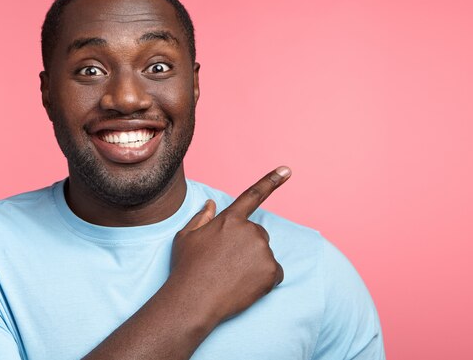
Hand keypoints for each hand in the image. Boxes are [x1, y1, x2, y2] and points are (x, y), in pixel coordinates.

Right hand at [169, 166, 290, 324]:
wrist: (193, 301)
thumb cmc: (186, 268)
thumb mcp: (185, 237)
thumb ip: (202, 218)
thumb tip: (211, 204)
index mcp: (230, 219)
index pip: (253, 195)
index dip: (271, 180)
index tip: (287, 170)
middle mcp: (250, 230)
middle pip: (257, 234)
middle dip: (246, 245)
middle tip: (226, 263)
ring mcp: (263, 251)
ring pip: (264, 254)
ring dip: (253, 263)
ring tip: (231, 277)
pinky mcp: (272, 271)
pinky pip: (274, 273)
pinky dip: (263, 280)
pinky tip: (244, 286)